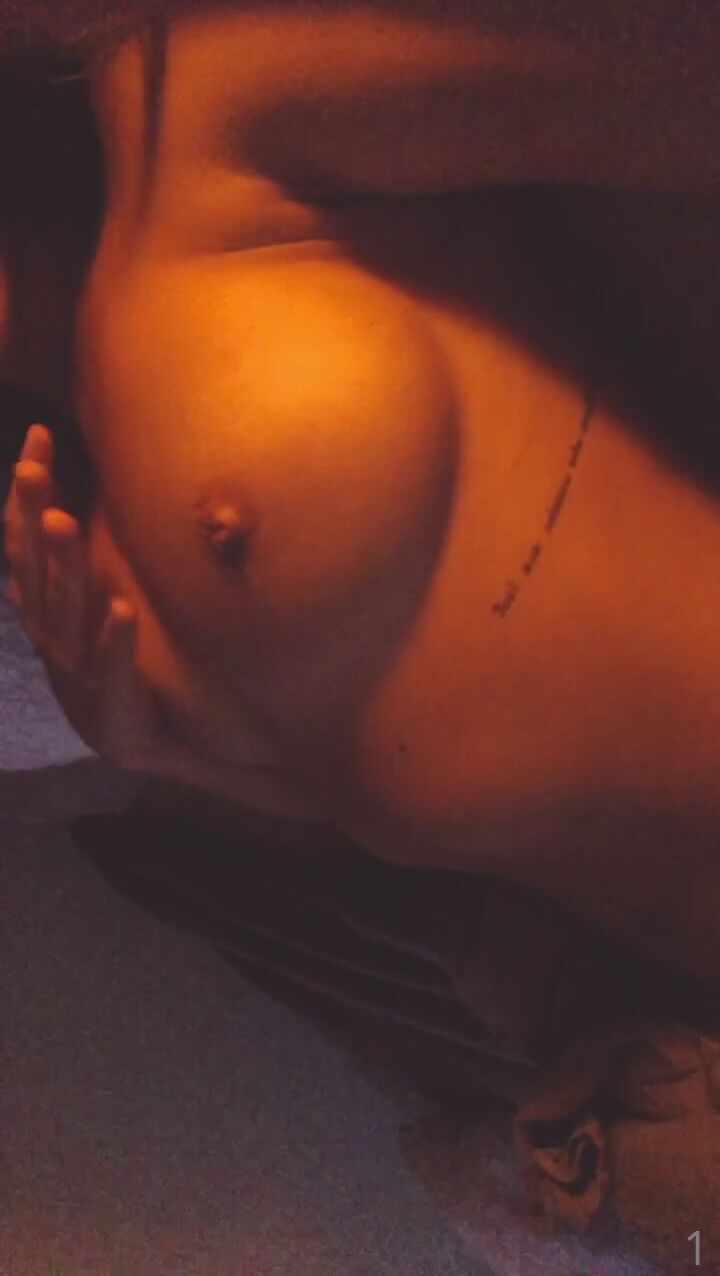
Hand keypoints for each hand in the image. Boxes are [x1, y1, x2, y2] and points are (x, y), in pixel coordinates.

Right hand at [3, 422, 210, 780]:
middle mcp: (53, 630)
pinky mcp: (111, 697)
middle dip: (32, 517)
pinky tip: (121, 609)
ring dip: (64, 565)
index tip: (41, 438)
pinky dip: (113, 637)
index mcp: (44, 604)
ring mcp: (78, 665)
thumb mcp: (81, 602)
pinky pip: (110, 663)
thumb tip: (53, 490)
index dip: (29, 493)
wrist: (130, 736)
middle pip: (35, 567)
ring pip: (64, 609)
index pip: (27, 539)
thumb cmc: (104, 659)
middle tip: (35, 471)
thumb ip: (66, 552)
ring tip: (67, 522)